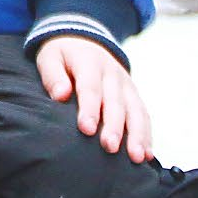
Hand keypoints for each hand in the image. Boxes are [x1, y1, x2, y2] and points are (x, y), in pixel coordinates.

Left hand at [36, 34, 150, 162]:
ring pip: (135, 110)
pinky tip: (147, 155)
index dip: (89, 109)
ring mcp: (126, 85)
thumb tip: (60, 94)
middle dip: (114, 126)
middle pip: (115, 102)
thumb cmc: (63, 55)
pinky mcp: (133, 95)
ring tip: (136, 157)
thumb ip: (53, 75)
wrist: (84, 39)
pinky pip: (143, 115)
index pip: (90, 88)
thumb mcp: (50, 57)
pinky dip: (147, 135)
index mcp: (90, 63)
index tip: (86, 129)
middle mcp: (112, 74)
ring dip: (138, 134)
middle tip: (110, 147)